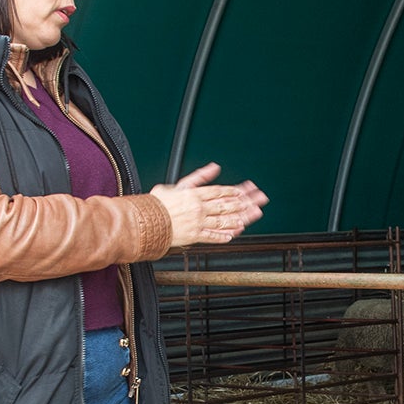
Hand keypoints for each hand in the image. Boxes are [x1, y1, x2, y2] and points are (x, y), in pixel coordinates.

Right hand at [150, 162, 268, 245]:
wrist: (145, 222)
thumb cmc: (157, 204)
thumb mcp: (177, 184)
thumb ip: (198, 176)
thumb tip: (214, 167)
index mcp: (195, 194)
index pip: (220, 191)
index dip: (235, 191)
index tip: (246, 190)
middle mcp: (199, 208)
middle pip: (227, 205)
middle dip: (246, 203)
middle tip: (258, 201)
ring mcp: (198, 223)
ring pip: (223, 220)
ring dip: (239, 218)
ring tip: (251, 217)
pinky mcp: (194, 236)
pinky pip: (212, 236)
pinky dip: (223, 235)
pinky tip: (233, 234)